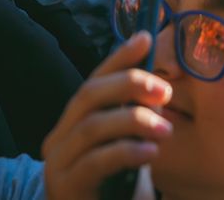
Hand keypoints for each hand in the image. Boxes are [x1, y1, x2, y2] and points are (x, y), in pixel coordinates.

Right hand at [41, 32, 173, 199]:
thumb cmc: (115, 190)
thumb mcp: (125, 147)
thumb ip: (131, 119)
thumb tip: (157, 85)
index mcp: (72, 124)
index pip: (93, 81)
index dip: (119, 58)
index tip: (146, 38)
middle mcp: (58, 139)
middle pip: (88, 96)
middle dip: (128, 85)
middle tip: (164, 91)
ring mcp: (57, 164)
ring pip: (92, 126)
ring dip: (133, 120)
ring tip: (165, 129)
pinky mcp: (65, 187)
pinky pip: (96, 161)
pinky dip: (127, 151)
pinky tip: (151, 152)